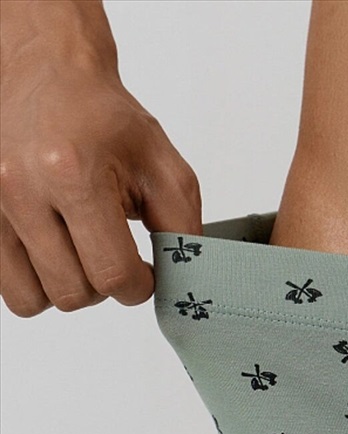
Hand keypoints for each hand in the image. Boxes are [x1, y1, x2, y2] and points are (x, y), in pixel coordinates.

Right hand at [0, 66, 202, 316]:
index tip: (144, 272)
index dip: (139, 286)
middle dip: (103, 286)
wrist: (45, 72)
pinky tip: (54, 253)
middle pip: (73, 294)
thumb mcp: (162, 166)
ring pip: (35, 300)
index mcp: (72, 173)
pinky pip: (6, 288)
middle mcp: (21, 189)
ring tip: (80, 253)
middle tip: (112, 255)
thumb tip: (184, 281)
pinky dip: (36, 283)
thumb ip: (182, 228)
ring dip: (67, 287)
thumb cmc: (102, 118)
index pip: (112, 275)